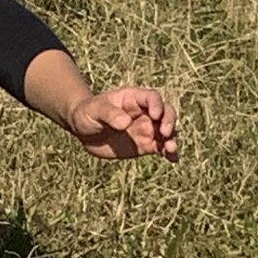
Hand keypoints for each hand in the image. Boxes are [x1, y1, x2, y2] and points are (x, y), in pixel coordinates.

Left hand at [65, 86, 180, 161]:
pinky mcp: (145, 145)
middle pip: (166, 112)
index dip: (157, 105)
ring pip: (167, 131)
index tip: (155, 116)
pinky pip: (161, 148)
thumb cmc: (87, 114)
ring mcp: (146, 129)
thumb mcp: (94, 110)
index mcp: (133, 99)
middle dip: (169, 121)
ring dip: (172, 139)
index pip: (151, 98)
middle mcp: (144, 112)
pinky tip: (174, 159)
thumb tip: (125, 122)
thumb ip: (109, 114)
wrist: (84, 132)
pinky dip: (169, 153)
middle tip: (165, 133)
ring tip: (171, 149)